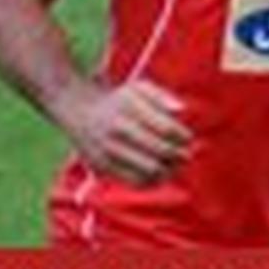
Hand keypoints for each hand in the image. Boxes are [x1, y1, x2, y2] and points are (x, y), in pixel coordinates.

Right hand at [53, 79, 191, 186]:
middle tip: (187, 155)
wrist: (79, 110)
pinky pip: (134, 180)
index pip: (166, 127)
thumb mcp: (139, 87)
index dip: (182, 136)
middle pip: (159, 150)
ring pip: (148, 169)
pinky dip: (152, 181)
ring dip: (169, 170)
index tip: (189, 138)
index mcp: (130, 108)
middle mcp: (118, 130)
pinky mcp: (102, 167)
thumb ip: (162, 96)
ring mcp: (109, 150)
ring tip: (176, 166)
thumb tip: (182, 110)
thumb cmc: (119, 99)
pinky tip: (160, 174)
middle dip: (178, 154)